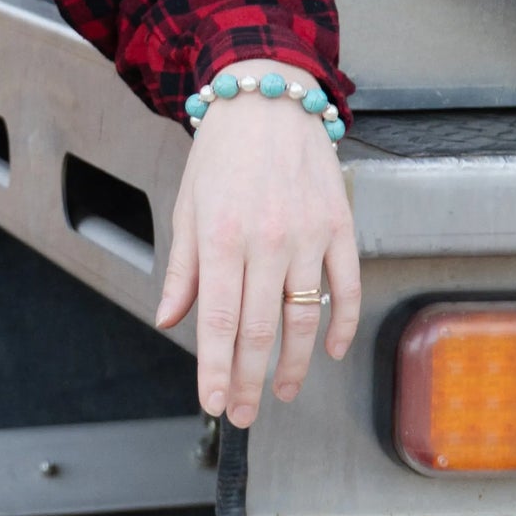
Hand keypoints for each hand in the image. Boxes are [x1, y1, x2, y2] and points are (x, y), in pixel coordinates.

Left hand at [154, 61, 358, 426]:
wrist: (267, 100)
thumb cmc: (221, 155)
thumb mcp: (187, 208)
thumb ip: (183, 270)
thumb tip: (170, 320)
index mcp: (220, 238)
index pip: (216, 322)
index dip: (215, 370)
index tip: (213, 404)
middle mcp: (265, 241)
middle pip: (258, 331)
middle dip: (249, 382)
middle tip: (243, 415)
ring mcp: (307, 236)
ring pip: (303, 319)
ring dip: (295, 366)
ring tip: (283, 393)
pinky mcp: (339, 227)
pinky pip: (345, 288)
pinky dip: (341, 325)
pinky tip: (330, 351)